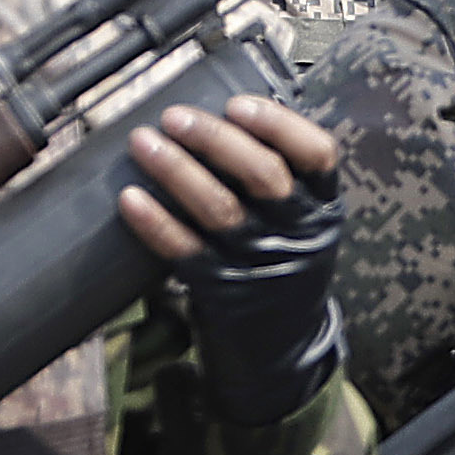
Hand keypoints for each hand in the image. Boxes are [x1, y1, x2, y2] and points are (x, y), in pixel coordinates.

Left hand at [118, 96, 344, 418]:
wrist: (281, 351)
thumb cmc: (284, 267)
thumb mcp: (305, 226)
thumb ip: (285, 181)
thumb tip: (224, 117)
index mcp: (323, 208)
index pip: (317, 154)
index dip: (279, 123)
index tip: (238, 103)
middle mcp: (297, 233)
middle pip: (263, 175)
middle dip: (215, 138)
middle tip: (175, 117)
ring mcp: (260, 262)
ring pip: (220, 208)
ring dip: (177, 170)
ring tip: (144, 143)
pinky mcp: (224, 290)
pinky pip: (185, 250)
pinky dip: (155, 222)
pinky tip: (131, 198)